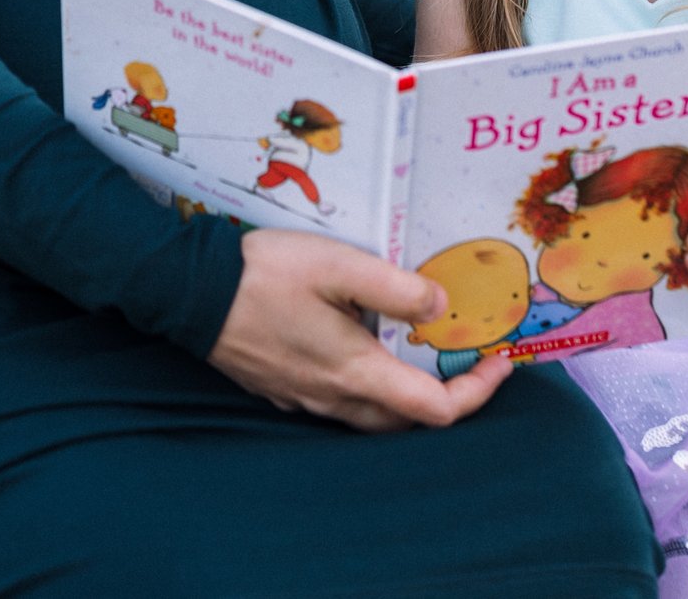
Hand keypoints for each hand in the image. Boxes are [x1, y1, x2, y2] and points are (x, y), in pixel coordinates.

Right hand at [207, 230, 513, 431]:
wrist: (187, 292)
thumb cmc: (263, 275)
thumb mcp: (337, 266)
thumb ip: (394, 287)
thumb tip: (441, 307)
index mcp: (356, 372)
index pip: (436, 409)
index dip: (478, 392)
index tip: (500, 362)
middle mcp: (334, 398)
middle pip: (407, 420)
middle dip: (446, 397)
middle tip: (467, 359)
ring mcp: (304, 399)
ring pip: (372, 416)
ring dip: (406, 395)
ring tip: (420, 353)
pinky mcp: (282, 388)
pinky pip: (338, 404)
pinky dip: (367, 387)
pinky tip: (362, 348)